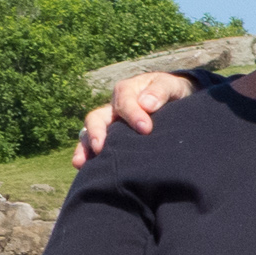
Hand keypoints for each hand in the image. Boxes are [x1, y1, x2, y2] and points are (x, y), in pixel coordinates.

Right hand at [74, 70, 196, 166]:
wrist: (174, 99)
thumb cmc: (170, 91)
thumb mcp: (169, 85)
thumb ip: (160, 91)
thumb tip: (146, 104)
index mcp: (126, 91)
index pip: (124, 102)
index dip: (133, 115)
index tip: (145, 129)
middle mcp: (113, 108)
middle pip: (96, 118)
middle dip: (97, 133)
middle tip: (100, 148)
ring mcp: (110, 124)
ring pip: (89, 133)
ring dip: (84, 148)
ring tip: (81, 163)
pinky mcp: (112, 138)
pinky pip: (95, 147)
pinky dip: (88, 156)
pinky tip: (86, 169)